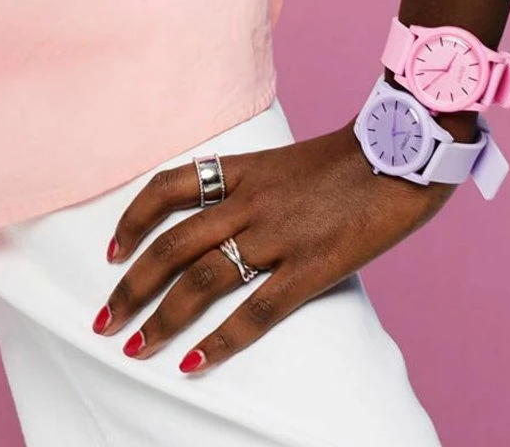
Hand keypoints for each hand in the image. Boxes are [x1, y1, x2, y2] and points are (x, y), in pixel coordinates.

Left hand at [94, 124, 453, 373]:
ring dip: (162, 317)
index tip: (110, 252)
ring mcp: (278, 234)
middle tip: (104, 319)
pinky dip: (222, 339)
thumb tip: (235, 219)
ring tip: (134, 347)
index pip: (168, 187)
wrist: (405, 147)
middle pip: (172, 244)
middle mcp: (249, 201)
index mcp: (244, 168)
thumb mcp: (292, 161)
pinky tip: (194, 362)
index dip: (133, 220)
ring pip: (202, 279)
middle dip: (132, 285)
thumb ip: (260, 187)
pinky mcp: (312, 266)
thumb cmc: (357, 156)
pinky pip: (256, 310)